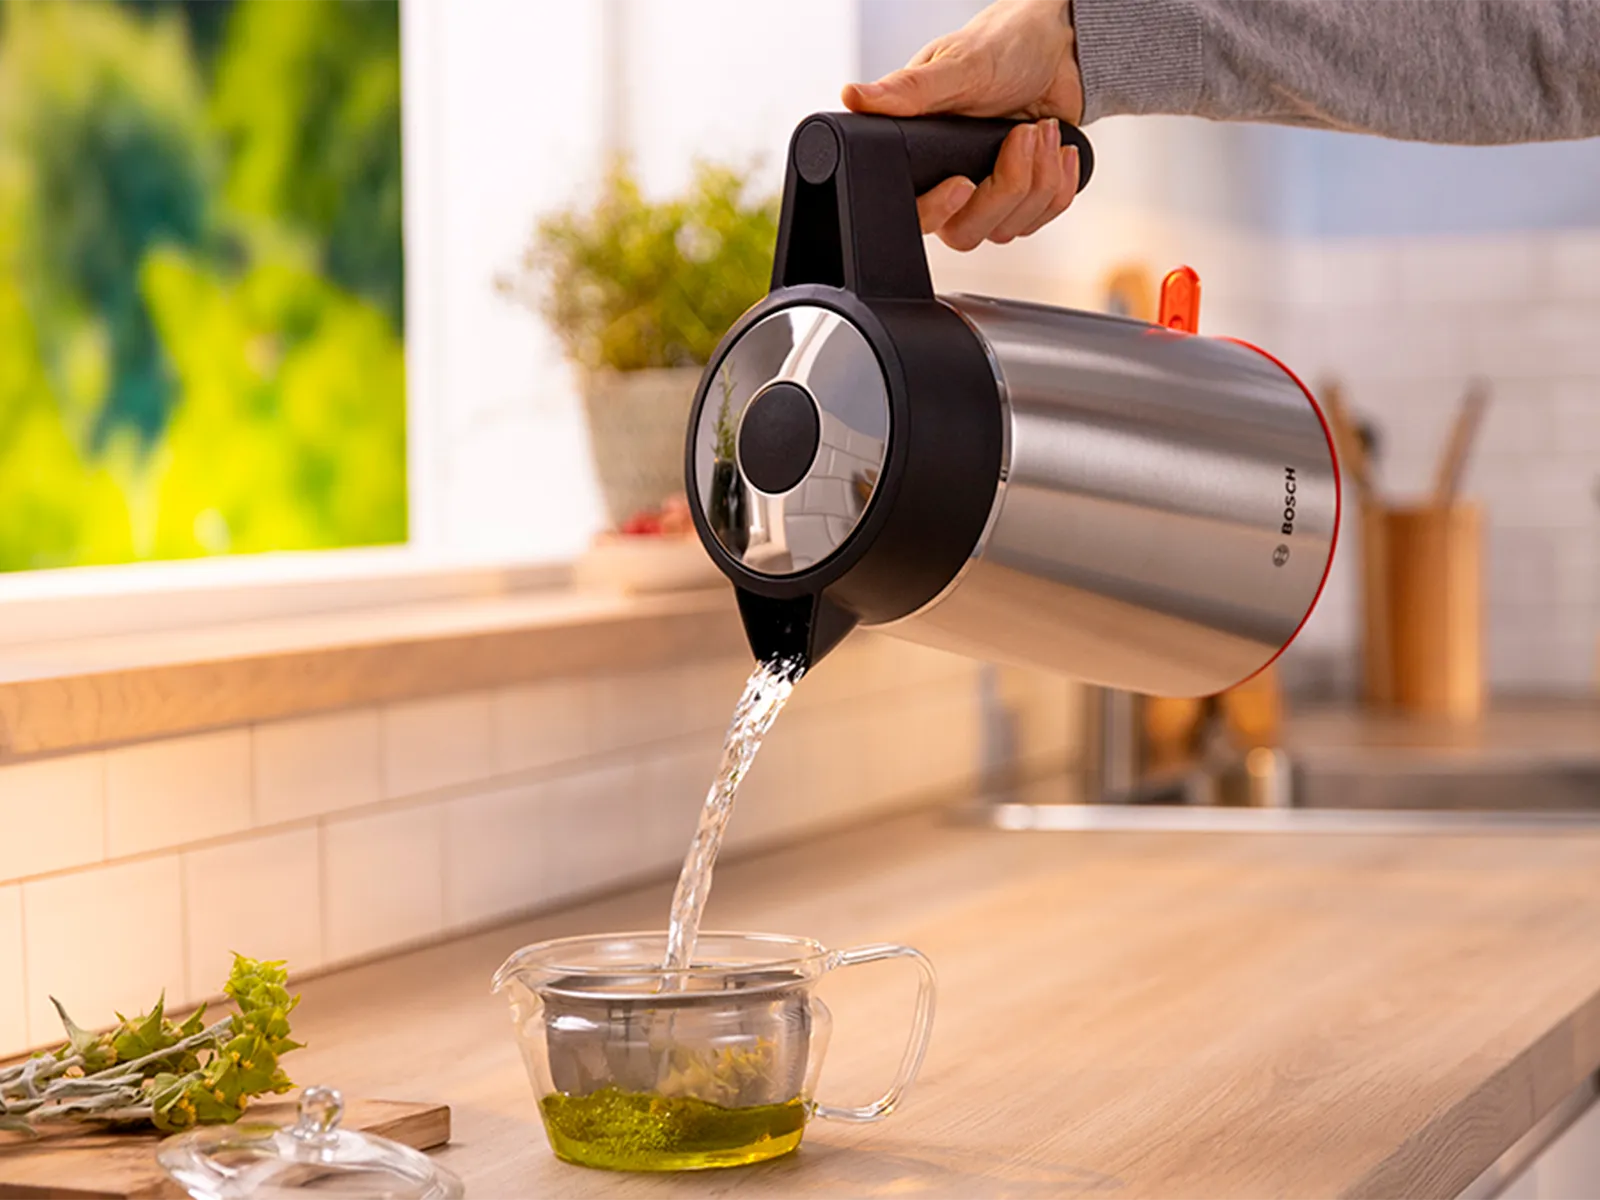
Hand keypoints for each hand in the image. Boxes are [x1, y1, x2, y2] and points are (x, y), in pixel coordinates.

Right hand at [841, 0, 1084, 249]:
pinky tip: (1058, 147)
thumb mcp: (955, 65)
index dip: (938, 210)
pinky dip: (1060, 182)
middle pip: (966, 231)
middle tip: (1022, 136)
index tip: (964, 183)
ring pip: (1008, 227)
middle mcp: (948, 184)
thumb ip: (908, 90)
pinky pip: (1041, 218)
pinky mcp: (1024, 199)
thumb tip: (855, 97)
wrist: (1058, 49)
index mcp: (920, 157)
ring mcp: (988, 197)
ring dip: (1038, 178)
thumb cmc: (1003, 48)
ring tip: (1041, 129)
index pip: (915, 215)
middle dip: (1006, 186)